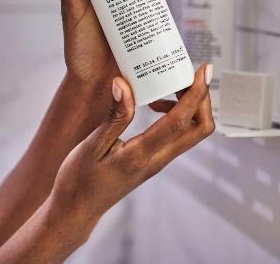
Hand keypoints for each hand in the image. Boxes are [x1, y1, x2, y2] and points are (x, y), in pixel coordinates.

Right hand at [0, 65, 214, 263]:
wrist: (76, 209)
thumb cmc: (78, 179)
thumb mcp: (92, 145)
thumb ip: (114, 116)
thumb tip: (124, 84)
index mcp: (141, 155)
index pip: (180, 121)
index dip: (196, 94)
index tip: (203, 70)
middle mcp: (156, 161)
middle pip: (199, 129)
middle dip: (201, 98)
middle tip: (185, 74)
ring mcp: (157, 163)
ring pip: (190, 133)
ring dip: (188, 106)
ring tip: (165, 85)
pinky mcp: (152, 161)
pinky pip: (176, 136)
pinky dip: (175, 115)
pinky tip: (153, 103)